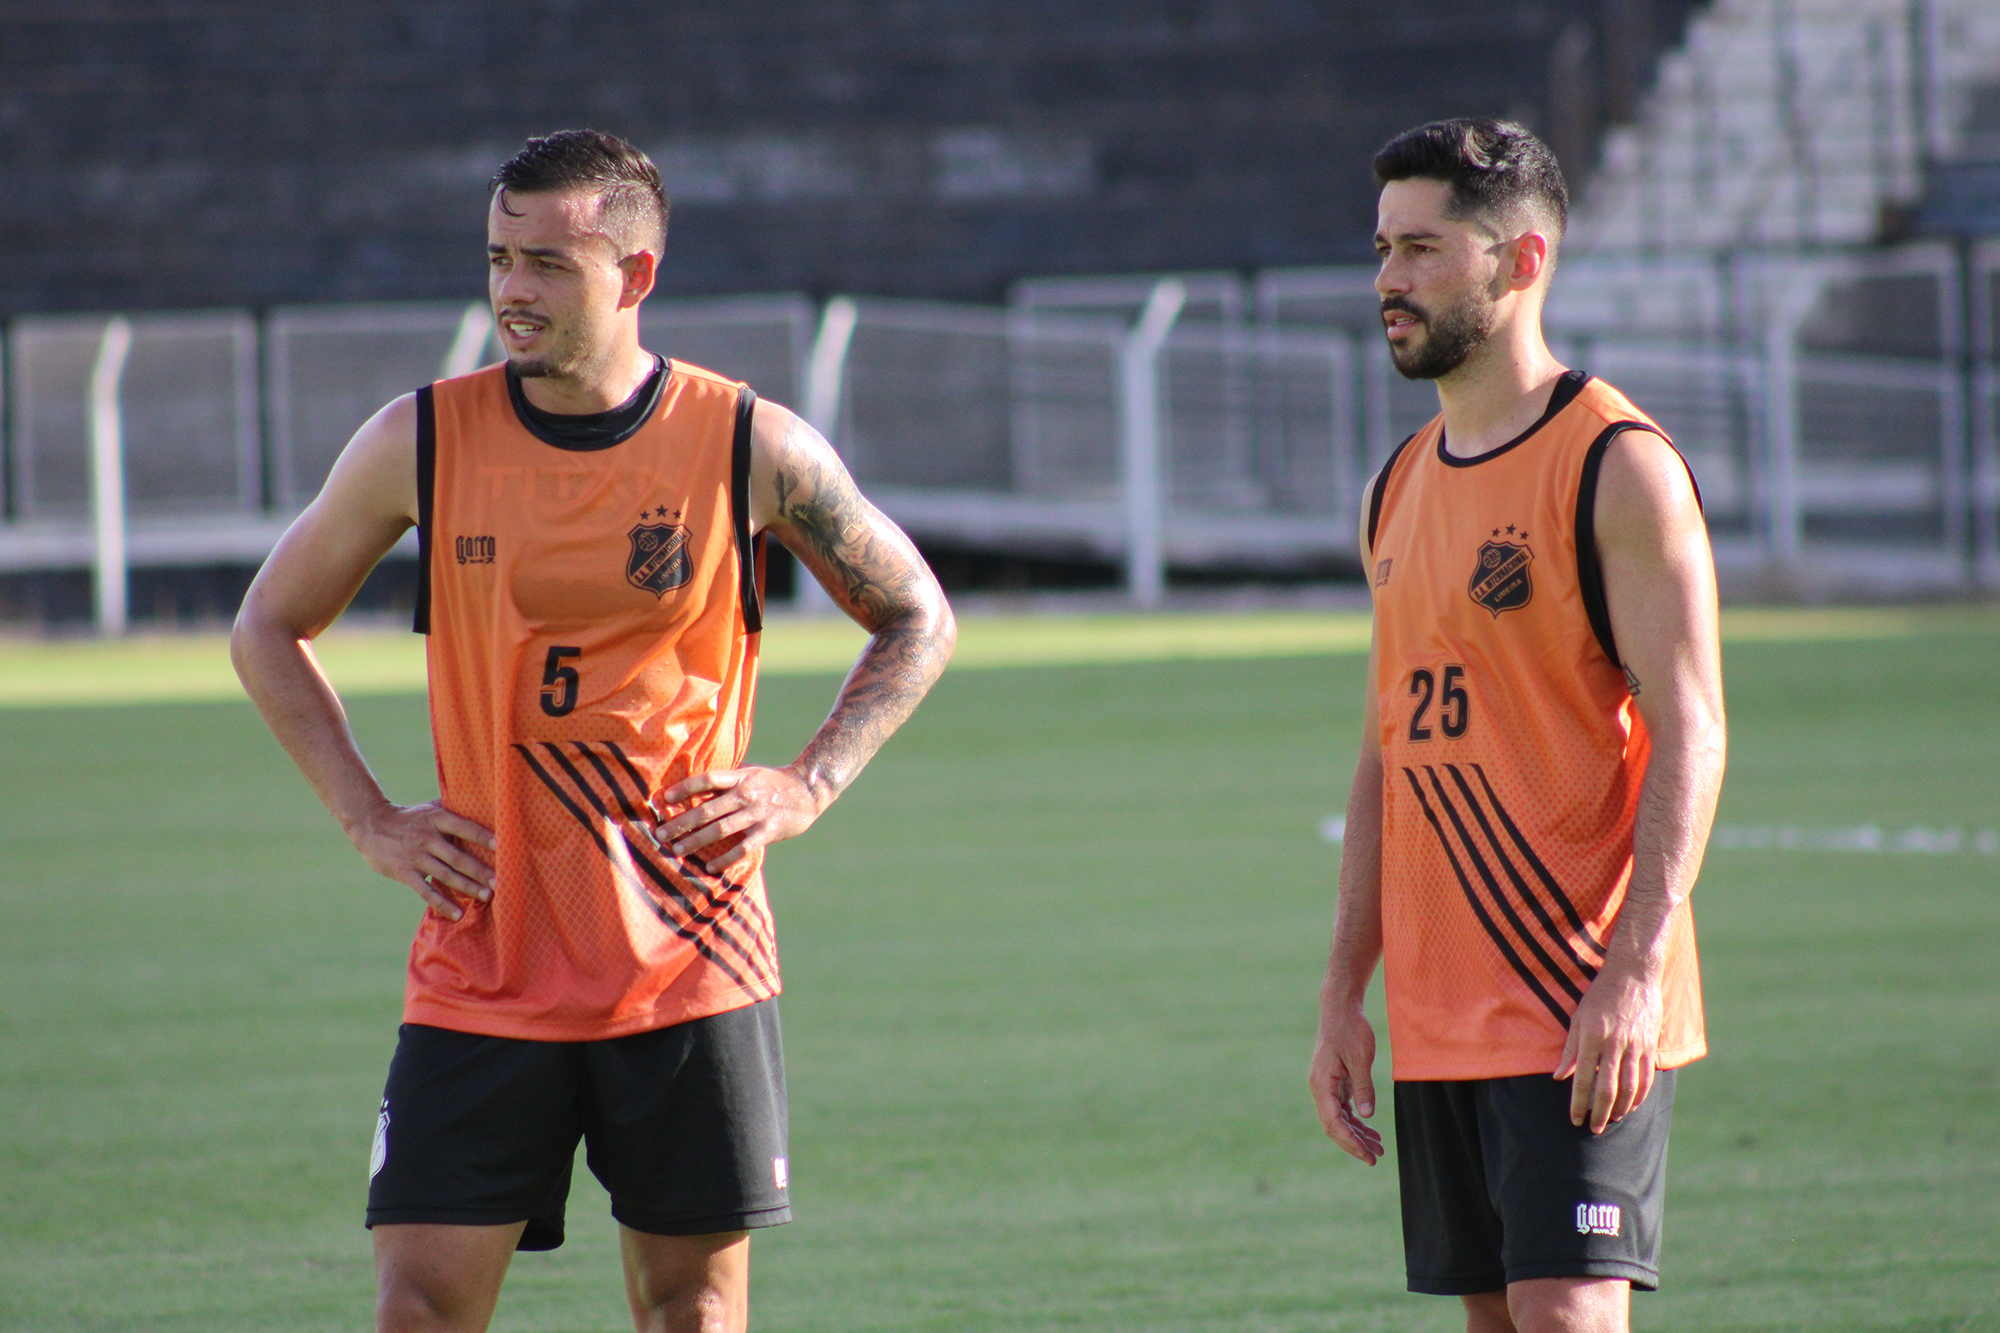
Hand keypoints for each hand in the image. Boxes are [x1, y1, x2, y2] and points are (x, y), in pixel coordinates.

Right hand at [351, 799, 495, 921]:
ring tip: (487, 896)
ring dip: (467, 887)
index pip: (463, 827)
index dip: (482, 836)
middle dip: (480, 870)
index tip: (502, 846)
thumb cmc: (410, 817)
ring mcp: (415, 856)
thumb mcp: (430, 808)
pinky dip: (442, 903)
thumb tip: (483, 804)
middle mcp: (427, 837)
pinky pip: (426, 891)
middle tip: (500, 882)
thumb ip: (453, 808)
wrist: (370, 824)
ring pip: (446, 875)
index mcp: (436, 819)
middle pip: (458, 857)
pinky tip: (457, 914)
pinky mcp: (404, 872)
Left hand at [651, 766, 823, 871]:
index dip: (684, 788)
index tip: (663, 799)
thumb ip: (726, 780)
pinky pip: (742, 849)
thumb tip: (692, 787)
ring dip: (696, 841)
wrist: (808, 791)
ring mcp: (757, 814)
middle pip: (708, 809)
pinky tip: (710, 867)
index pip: (707, 780)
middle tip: (660, 834)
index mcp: (740, 777)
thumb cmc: (772, 782)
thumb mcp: (749, 773)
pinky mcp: (768, 832)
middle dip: (681, 822)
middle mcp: (746, 795)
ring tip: (677, 850)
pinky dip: (725, 859)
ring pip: (721, 830)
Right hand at [1309, 1004, 1384, 1164]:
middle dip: (1353, 1143)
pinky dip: (1356, 1120)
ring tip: (1378, 1148)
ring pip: (1339, 1119)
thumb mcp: (1360, 1058)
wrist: (1340, 1008)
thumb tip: (1367, 1116)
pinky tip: (1370, 1130)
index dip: (1350, 1142)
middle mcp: (1320, 1088)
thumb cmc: (1350, 1029)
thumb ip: (1363, 1088)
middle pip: (1334, 1125)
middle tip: (1375, 1158)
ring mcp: (1326, 1086)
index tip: (1367, 1155)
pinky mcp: (1334, 1082)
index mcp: (1321, 1084)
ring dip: (1357, 1134)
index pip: (1333, 1122)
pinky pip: (1343, 1108)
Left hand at [1555, 966, 1662, 1132]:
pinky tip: (1633, 1106)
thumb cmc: (1599, 996)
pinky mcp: (1649, 1045)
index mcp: (1591, 1037)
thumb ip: (1570, 1049)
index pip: (1582, 1078)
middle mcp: (1613, 1044)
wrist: (1633, 975)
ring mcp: (1634, 1046)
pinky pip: (1646, 1077)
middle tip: (1594, 1129)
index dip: (1578, 1102)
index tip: (1575, 1119)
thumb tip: (1558, 1076)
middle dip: (1600, 1113)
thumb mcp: (1577, 1018)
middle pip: (1607, 1089)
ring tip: (1613, 1120)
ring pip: (1630, 1087)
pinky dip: (1640, 1095)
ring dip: (1622, 1109)